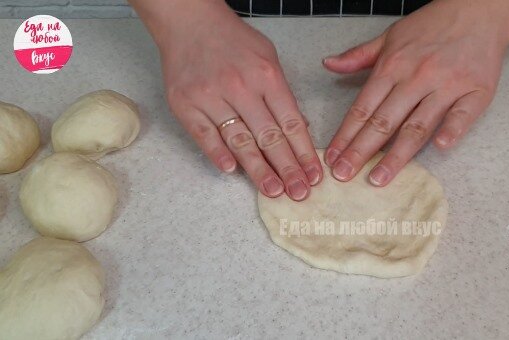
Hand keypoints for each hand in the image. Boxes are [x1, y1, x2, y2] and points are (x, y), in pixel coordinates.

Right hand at [132, 0, 321, 200]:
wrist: (189, 21)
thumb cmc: (232, 41)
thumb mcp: (268, 58)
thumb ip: (282, 94)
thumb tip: (298, 129)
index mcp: (266, 76)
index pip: (290, 122)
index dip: (303, 152)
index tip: (313, 174)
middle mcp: (239, 87)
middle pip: (268, 136)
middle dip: (287, 168)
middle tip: (299, 192)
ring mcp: (210, 97)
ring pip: (239, 141)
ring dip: (258, 170)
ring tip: (273, 191)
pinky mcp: (185, 105)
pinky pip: (204, 136)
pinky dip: (218, 154)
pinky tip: (232, 171)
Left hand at [322, 0, 508, 185]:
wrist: (479, 9)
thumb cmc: (433, 25)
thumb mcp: (390, 36)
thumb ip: (359, 55)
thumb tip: (329, 64)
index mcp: (392, 66)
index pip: (363, 108)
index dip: (346, 135)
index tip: (333, 158)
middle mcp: (416, 77)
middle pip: (384, 121)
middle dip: (361, 151)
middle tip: (344, 175)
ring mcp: (447, 85)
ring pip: (417, 125)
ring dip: (396, 155)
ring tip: (379, 178)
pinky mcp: (476, 91)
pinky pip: (463, 114)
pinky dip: (452, 130)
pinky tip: (440, 148)